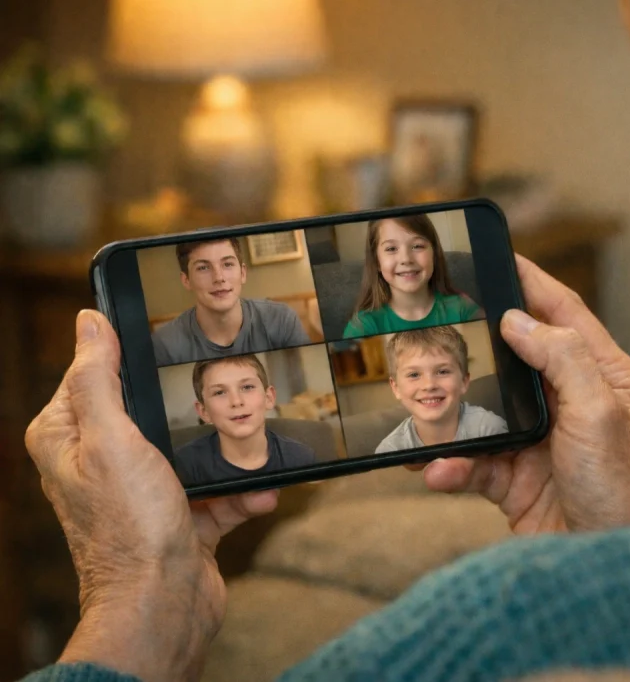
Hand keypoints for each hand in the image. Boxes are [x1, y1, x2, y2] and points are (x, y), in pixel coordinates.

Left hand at [24, 310, 278, 681]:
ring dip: (225, 453)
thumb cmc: (130, 527)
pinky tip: (259, 490)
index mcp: (70, 439)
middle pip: (153, 412)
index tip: (169, 340)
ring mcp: (143, 493)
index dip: (128, 356)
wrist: (164, 606)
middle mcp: (102, 464)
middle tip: (223, 392)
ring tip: (252, 442)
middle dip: (191, 408)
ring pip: (191, 451)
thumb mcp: (111, 439)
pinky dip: (240, 492)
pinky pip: (216, 492)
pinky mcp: (179, 519)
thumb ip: (99, 380)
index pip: (94, 375)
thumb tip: (88, 324)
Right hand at [418, 255, 629, 532]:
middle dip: (478, 344)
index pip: (565, 315)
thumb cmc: (628, 492)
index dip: (534, 282)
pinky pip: (472, 461)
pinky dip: (452, 465)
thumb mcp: (602, 414)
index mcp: (606, 377)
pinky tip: (437, 470)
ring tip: (421, 406)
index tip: (502, 255)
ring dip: (452, 414)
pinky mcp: (516, 479)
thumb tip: (520, 320)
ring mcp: (541, 441)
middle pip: (516, 358)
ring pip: (484, 411)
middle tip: (438, 320)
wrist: (612, 567)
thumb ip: (563, 359)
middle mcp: (573, 403)